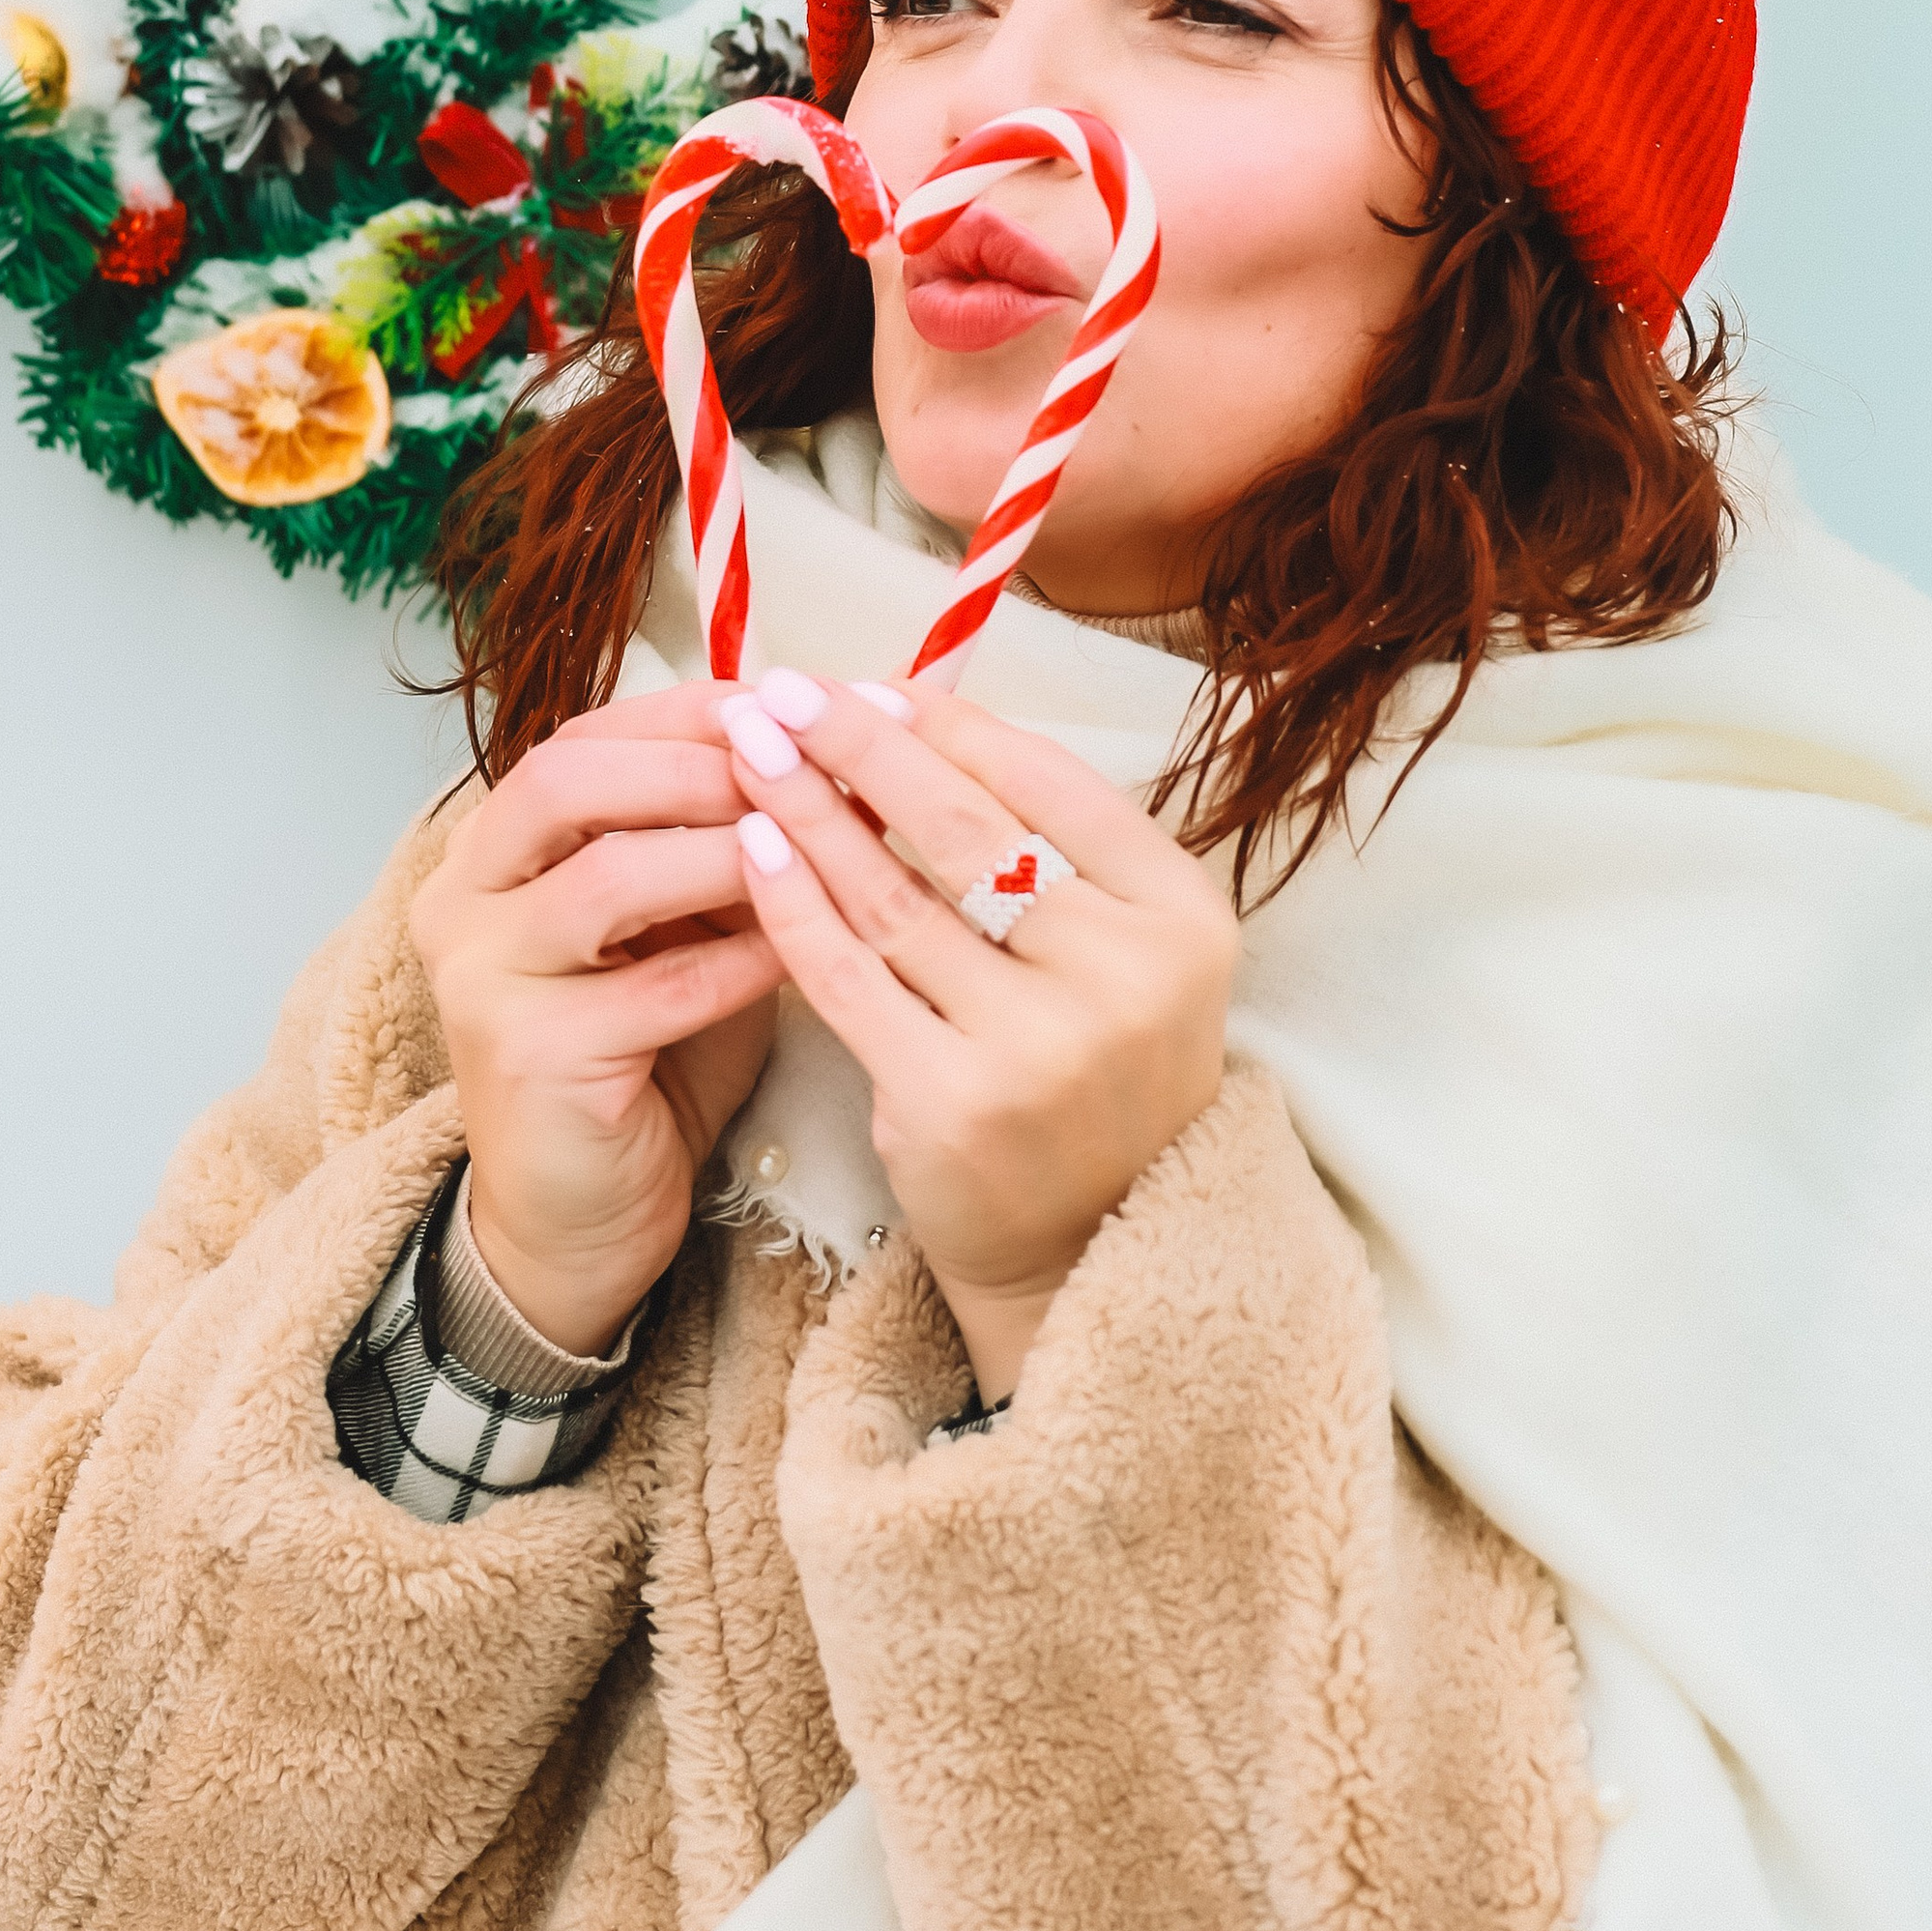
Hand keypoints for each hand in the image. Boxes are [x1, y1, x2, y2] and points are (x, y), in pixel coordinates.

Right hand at [408, 690, 785, 1357]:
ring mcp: (482, 979)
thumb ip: (715, 847)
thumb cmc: (643, 1062)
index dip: (683, 714)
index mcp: (491, 853)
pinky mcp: (527, 1057)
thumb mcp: (678, 929)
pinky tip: (803, 952)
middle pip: (565, 783)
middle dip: (691, 765)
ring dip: (724, 856)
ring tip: (811, 850)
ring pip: (607, 880)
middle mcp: (464, 901)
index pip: (578, 741)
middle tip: (796, 766)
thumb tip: (822, 754)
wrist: (579, 1219)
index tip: (785, 704)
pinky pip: (654, 989)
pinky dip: (738, 962)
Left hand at [719, 672, 1236, 1400]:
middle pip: (963, 829)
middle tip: (784, 689)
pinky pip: (846, 976)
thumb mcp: (1122, 949)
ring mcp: (1038, 1045)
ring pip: (892, 895)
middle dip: (859, 745)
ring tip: (748, 747)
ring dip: (806, 806)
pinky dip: (790, 902)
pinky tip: (749, 846)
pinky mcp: (951, 1102)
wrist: (1092, 1246)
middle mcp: (1124, 975)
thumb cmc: (1095, 1070)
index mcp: (1183, 915)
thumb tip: (909, 710)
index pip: (1048, 785)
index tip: (867, 684)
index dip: (947, 726)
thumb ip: (1047, 845)